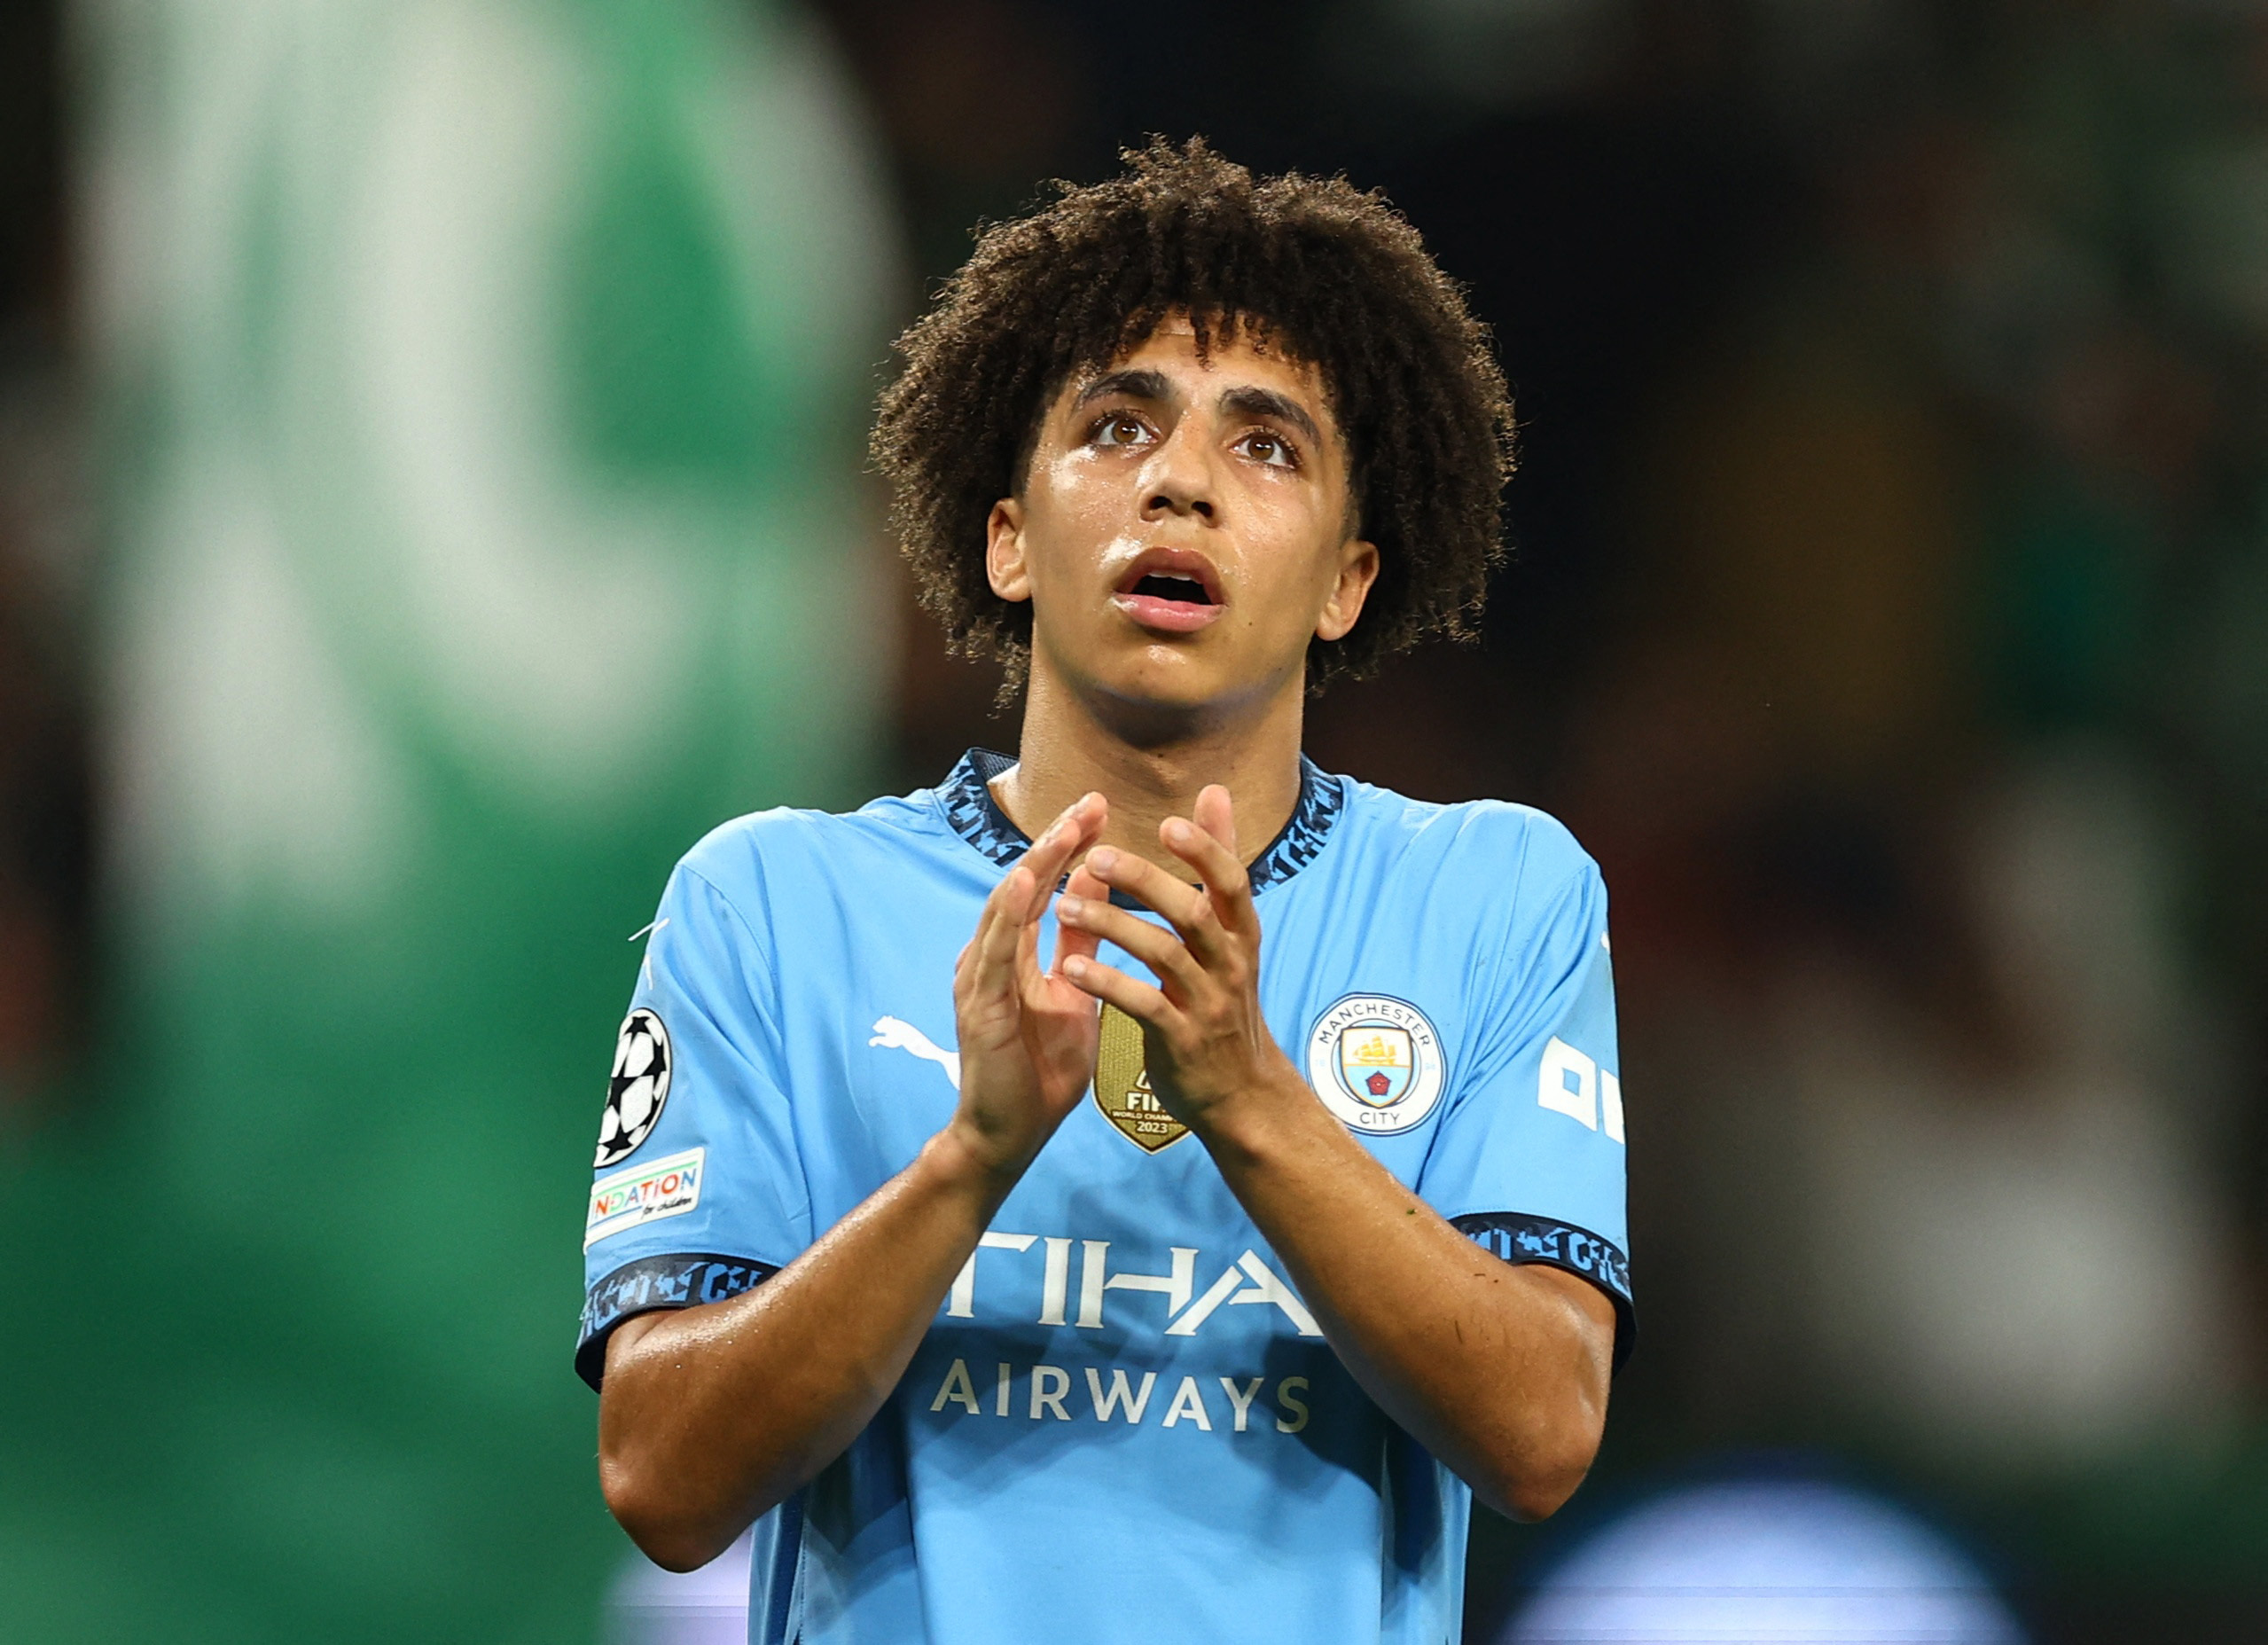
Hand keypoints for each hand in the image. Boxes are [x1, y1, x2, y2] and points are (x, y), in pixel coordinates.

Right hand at [946, 793, 1109, 1179]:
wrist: (1011, 1136)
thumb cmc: (1040, 1069)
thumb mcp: (1074, 995)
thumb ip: (1080, 944)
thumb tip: (1097, 887)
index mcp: (1013, 953)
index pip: (1041, 885)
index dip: (1068, 845)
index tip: (1101, 808)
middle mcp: (990, 956)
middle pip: (1021, 883)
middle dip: (1056, 840)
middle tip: (1092, 802)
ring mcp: (979, 978)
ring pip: (1005, 908)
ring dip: (1035, 864)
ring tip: (1066, 827)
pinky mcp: (978, 1006)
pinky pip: (994, 952)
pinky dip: (1010, 913)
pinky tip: (1029, 881)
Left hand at [1053, 786, 1303, 1131]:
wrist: (1242, 1094)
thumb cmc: (1226, 1001)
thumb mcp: (1231, 935)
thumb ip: (1218, 866)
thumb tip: (1215, 792)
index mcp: (1240, 936)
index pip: (1232, 882)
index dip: (1205, 851)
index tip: (1167, 823)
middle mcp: (1230, 966)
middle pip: (1193, 913)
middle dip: (1146, 882)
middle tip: (1098, 857)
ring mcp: (1207, 1005)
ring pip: (1163, 955)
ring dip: (1113, 927)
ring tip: (1066, 908)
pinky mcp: (1181, 1041)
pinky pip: (1143, 1006)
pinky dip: (1108, 984)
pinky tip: (1073, 968)